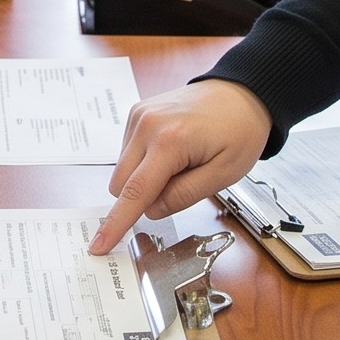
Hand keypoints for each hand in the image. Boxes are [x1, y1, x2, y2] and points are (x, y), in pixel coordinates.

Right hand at [88, 80, 272, 254]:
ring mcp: (139, 116)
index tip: (98, 245)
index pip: (135, 193)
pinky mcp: (137, 113)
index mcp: (170, 142)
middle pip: (122, 184)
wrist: (241, 93)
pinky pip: (128, 153)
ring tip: (181, 162)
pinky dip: (145, 162)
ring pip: (123, 170)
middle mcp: (147, 125)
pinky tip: (171, 150)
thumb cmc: (240, 131)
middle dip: (143, 197)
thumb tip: (152, 209)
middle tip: (181, 184)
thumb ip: (184, 196)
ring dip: (145, 178)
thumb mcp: (224, 174)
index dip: (116, 224)